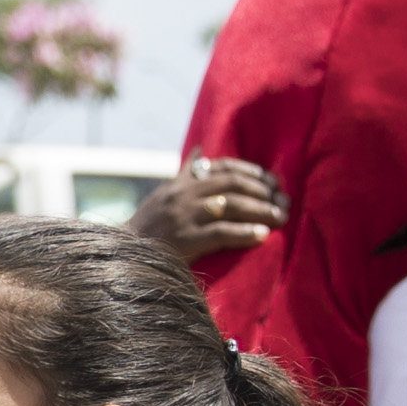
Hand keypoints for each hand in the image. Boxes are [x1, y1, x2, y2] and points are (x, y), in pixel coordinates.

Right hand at [130, 155, 284, 271]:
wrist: (123, 255)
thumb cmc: (147, 227)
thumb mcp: (163, 194)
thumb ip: (184, 174)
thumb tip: (200, 150)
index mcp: (181, 183)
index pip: (222, 168)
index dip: (250, 172)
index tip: (271, 181)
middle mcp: (183, 195)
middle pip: (232, 184)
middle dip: (262, 191)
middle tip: (283, 201)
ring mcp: (184, 216)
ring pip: (232, 206)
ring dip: (261, 210)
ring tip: (281, 218)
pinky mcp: (185, 240)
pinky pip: (222, 232)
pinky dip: (244, 233)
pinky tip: (262, 236)